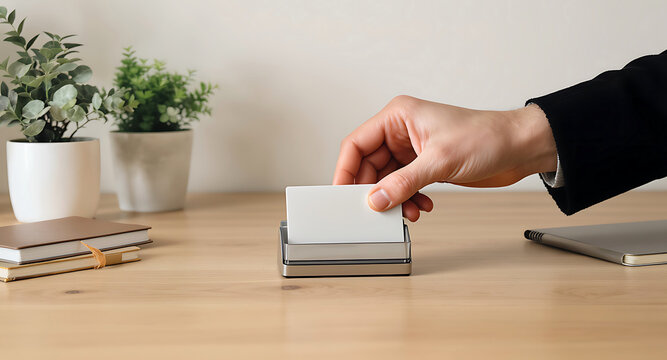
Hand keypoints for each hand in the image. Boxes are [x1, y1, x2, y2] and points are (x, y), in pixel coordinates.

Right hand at [333, 96, 556, 221]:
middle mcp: (401, 132)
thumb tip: (376, 200)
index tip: (342, 194)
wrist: (519, 148)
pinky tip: (422, 207)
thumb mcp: (440, 161)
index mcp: (397, 116)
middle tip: (376, 211)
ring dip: (394, 198)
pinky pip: (403, 186)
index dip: (345, 170)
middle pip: (368, 165)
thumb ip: (404, 182)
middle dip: (374, 190)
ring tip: (406, 212)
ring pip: (386, 179)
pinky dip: (408, 199)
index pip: (356, 144)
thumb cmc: (486, 137)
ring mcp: (412, 149)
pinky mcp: (425, 165)